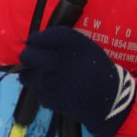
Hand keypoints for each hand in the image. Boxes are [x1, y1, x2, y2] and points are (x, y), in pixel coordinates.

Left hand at [18, 28, 135, 136]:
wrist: (109, 98)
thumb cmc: (97, 69)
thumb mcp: (84, 46)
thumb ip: (60, 41)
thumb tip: (36, 40)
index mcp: (66, 43)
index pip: (37, 38)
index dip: (35, 41)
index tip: (37, 43)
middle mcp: (54, 59)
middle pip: (26, 56)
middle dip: (29, 57)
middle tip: (36, 60)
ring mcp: (49, 81)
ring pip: (27, 76)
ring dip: (33, 76)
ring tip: (46, 77)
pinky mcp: (49, 99)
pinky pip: (38, 92)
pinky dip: (44, 92)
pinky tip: (56, 91)